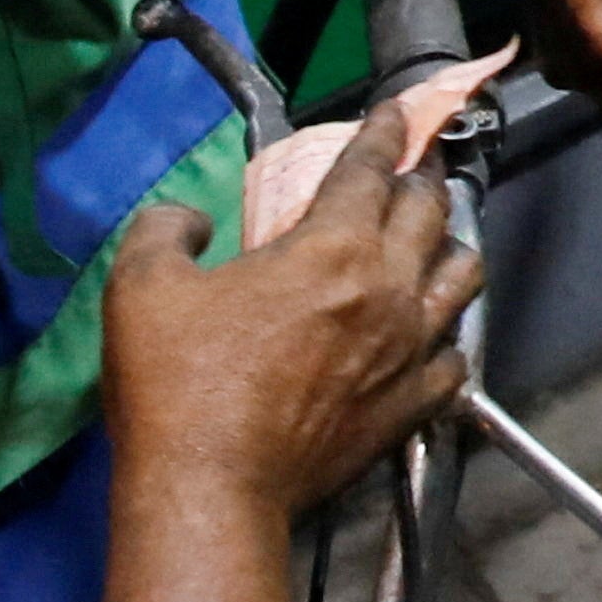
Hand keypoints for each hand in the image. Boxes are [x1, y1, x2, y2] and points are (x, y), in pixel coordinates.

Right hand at [103, 60, 492, 522]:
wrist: (211, 489)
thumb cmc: (178, 384)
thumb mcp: (142, 285)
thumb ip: (166, 229)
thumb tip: (189, 219)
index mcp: (332, 248)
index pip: (372, 167)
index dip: (386, 130)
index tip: (398, 111)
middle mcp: (387, 290)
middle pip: (429, 212)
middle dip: (423, 177)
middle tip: (413, 168)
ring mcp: (408, 351)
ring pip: (460, 277)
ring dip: (449, 245)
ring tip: (435, 238)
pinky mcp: (410, 407)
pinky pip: (454, 360)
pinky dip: (449, 336)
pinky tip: (436, 335)